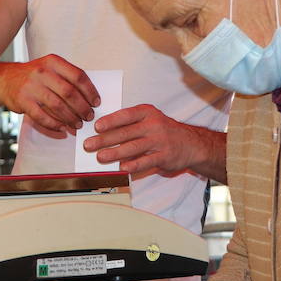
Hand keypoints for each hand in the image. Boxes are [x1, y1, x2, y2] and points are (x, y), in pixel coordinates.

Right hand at [0, 55, 98, 134]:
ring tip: (78, 124)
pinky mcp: (23, 101)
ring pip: (57, 105)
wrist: (4, 79)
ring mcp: (31, 86)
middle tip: (89, 117)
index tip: (96, 102)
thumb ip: (67, 78)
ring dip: (70, 118)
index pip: (78, 76)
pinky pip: (42, 116)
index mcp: (53, 62)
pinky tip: (62, 128)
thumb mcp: (50, 68)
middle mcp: (42, 72)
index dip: (90, 91)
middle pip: (69, 92)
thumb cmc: (34, 76)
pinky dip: (54, 124)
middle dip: (82, 107)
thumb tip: (89, 97)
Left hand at [85, 104, 203, 175]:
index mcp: (147, 113)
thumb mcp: (149, 120)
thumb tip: (103, 134)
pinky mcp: (165, 156)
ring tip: (100, 157)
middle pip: (125, 133)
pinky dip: (133, 165)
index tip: (96, 127)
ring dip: (115, 153)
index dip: (110, 121)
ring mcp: (160, 141)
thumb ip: (129, 125)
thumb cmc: (163, 131)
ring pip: (133, 147)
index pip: (125, 115)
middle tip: (89, 145)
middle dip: (105, 139)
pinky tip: (122, 168)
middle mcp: (153, 125)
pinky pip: (146, 161)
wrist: (191, 143)